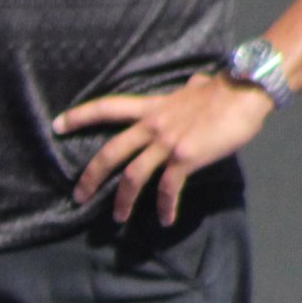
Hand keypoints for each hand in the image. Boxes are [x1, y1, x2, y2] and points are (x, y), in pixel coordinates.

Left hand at [53, 73, 271, 225]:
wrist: (244, 93)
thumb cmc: (223, 90)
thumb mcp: (194, 88)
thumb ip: (186, 92)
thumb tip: (195, 83)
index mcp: (150, 108)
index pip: (107, 108)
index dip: (80, 116)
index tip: (57, 125)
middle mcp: (152, 125)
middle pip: (111, 152)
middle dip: (91, 176)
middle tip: (78, 195)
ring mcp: (166, 143)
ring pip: (133, 176)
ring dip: (123, 200)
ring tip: (117, 218)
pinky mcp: (185, 158)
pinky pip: (168, 188)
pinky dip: (164, 206)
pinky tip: (164, 219)